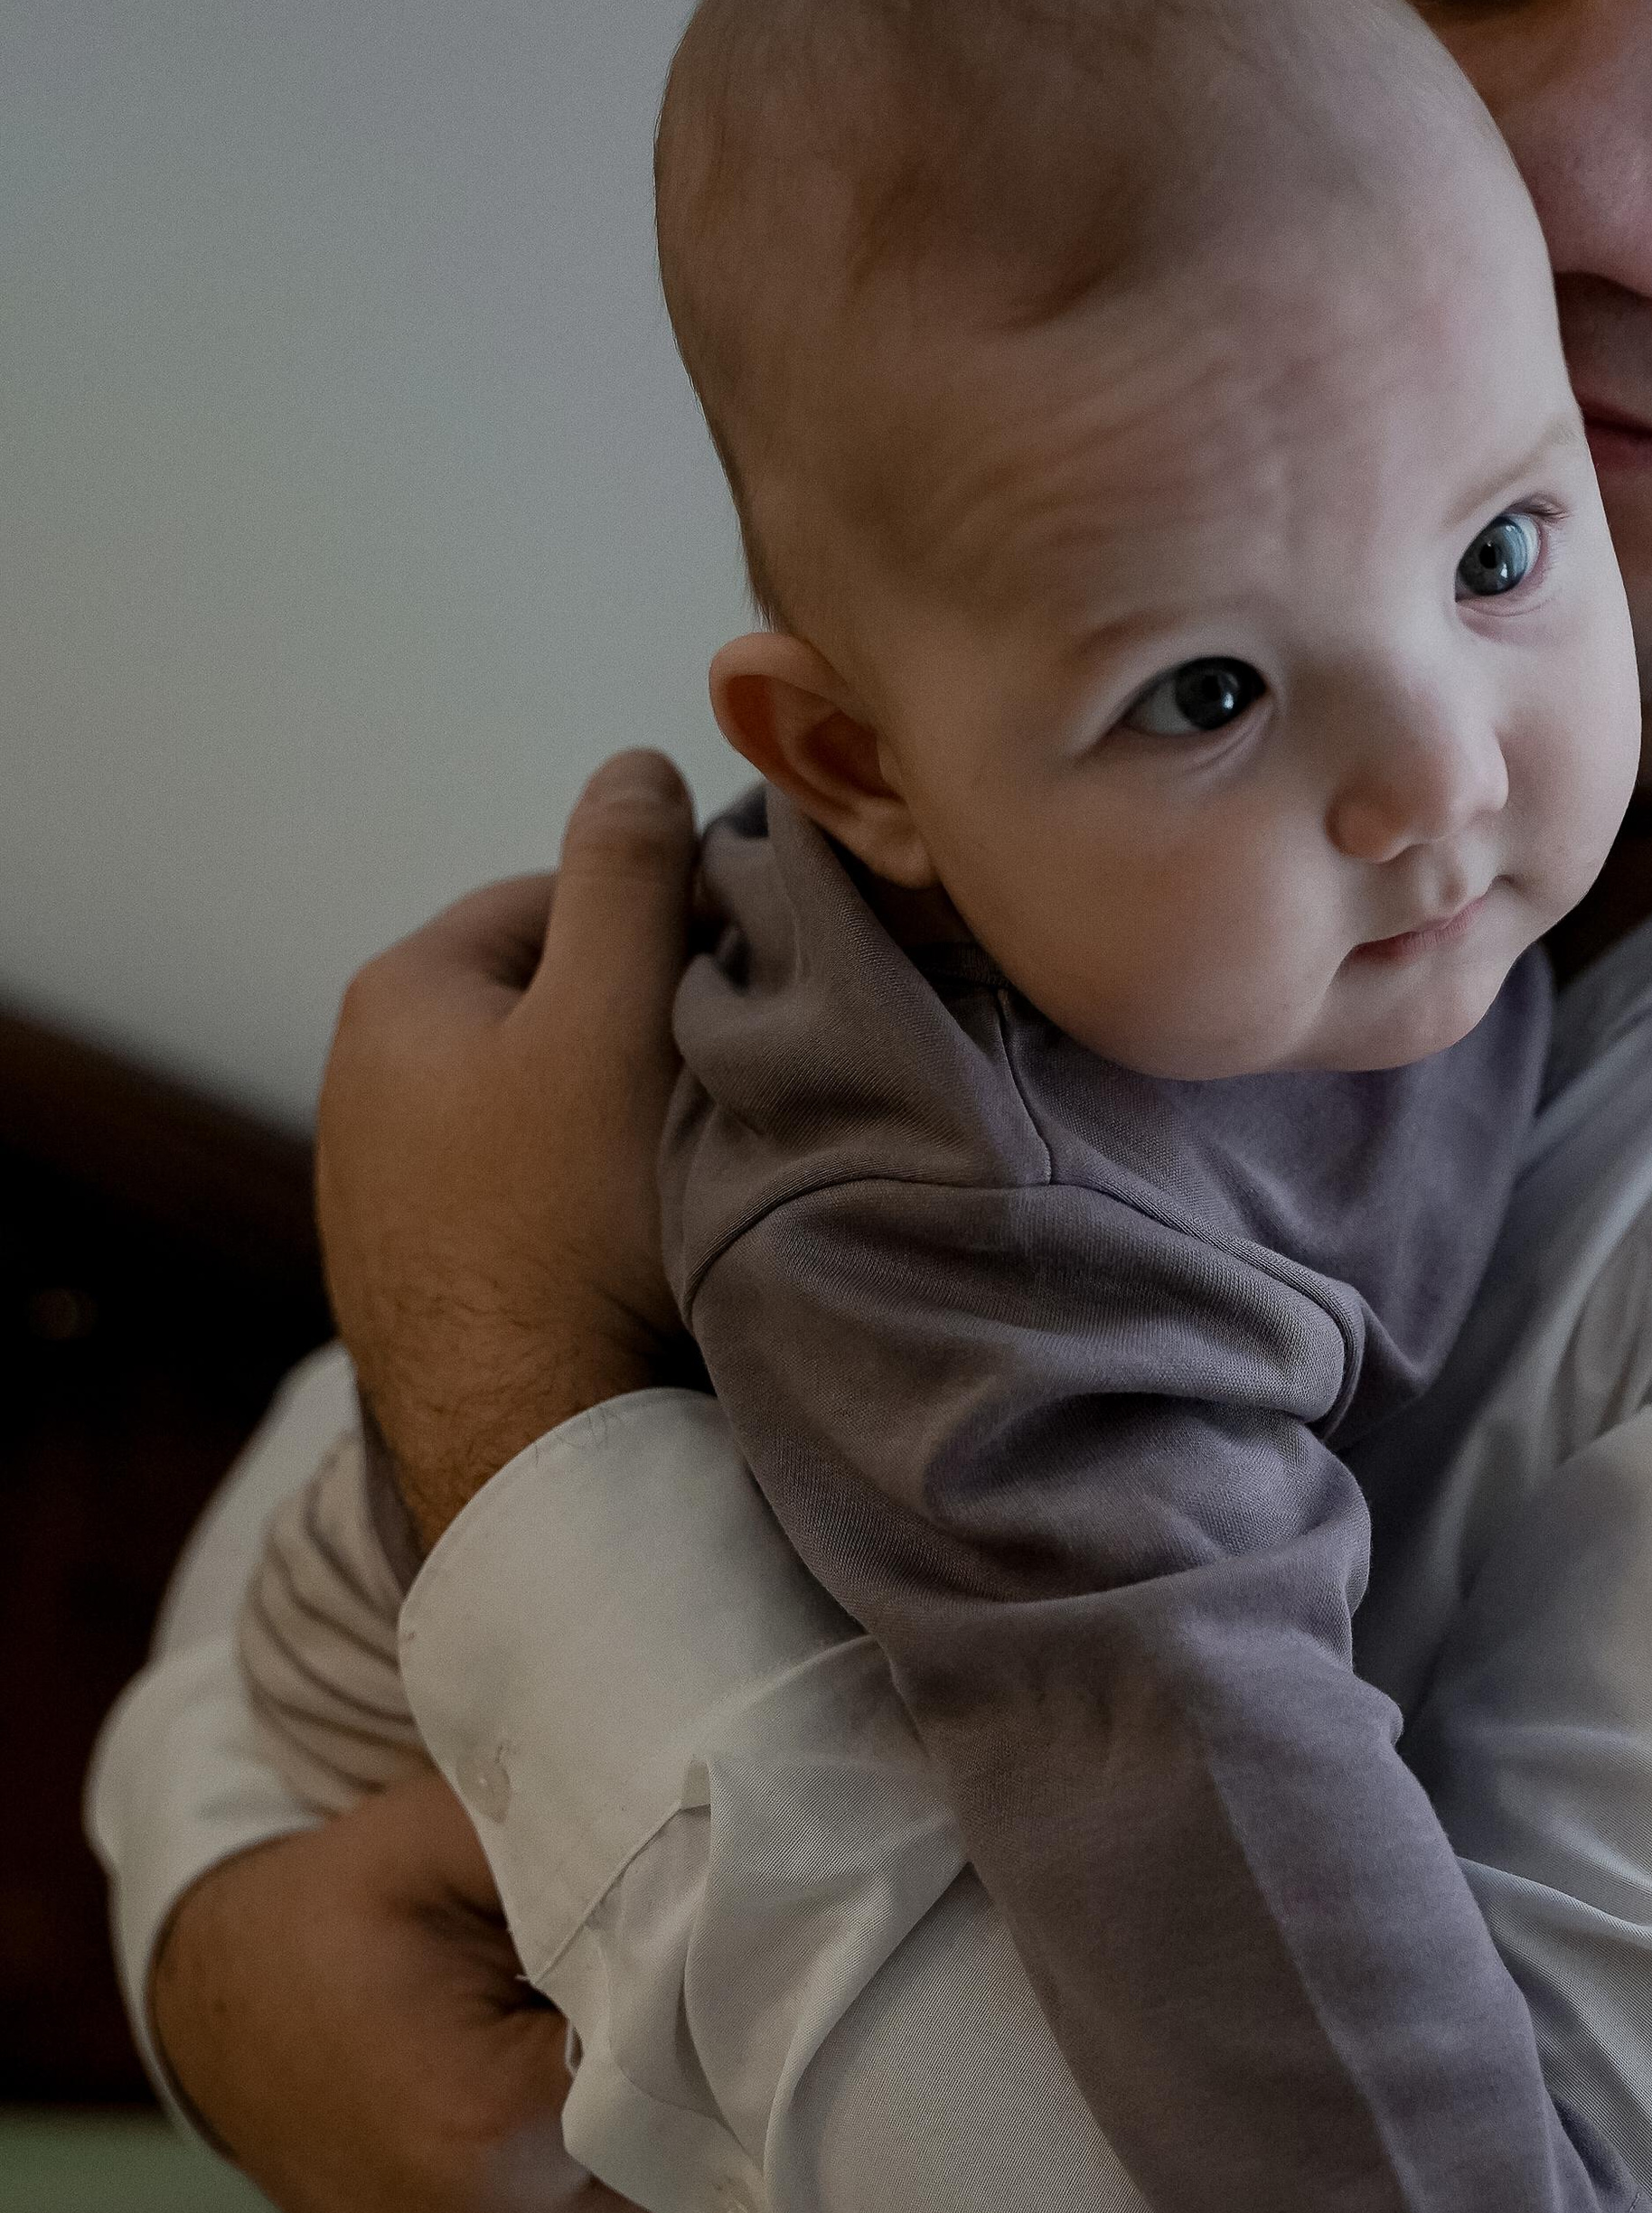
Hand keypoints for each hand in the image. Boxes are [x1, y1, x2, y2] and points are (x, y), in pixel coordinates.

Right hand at [150, 1769, 825, 2212]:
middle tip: (909, 2105)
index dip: (800, 2065)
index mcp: (499, 2126)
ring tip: (883, 2211)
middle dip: (815, 2166)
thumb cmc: (366, 1910)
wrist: (233, 2007)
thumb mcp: (459, 1838)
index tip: (876, 2025)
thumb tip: (750, 1849)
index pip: (714, 2112)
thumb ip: (593, 1845)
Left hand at [315, 749, 701, 1551]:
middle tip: (716, 1094)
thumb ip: (630, 873)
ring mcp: (379, 1198)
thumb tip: (635, 765)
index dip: (661, 932)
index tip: (729, 996)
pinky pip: (519, 1205)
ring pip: (532, 1113)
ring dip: (609, 1129)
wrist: (529, 1447)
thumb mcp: (617, 1013)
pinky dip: (578, 1214)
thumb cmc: (573, 1226)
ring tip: (679, 1184)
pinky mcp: (416, 1288)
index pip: (555, 899)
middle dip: (632, 1033)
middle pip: (543, 1009)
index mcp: (398, 994)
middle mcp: (360, 1088)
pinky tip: (630, 1259)